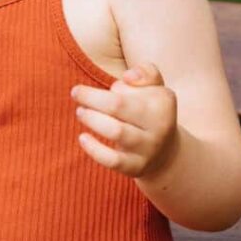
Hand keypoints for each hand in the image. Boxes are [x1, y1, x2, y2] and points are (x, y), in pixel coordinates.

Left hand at [70, 63, 178, 178]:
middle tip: (75, 93)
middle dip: (91, 98)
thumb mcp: (155, 87)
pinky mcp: (137, 167)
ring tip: (80, 112)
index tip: (88, 86)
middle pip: (117, 106)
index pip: (129, 89)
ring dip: (92, 119)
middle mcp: (159, 126)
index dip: (106, 87)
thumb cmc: (149, 110)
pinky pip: (113, 161)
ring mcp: (148, 149)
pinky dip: (94, 149)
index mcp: (162, 102)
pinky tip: (82, 137)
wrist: (164, 152)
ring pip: (116, 132)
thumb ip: (145, 72)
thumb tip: (128, 77)